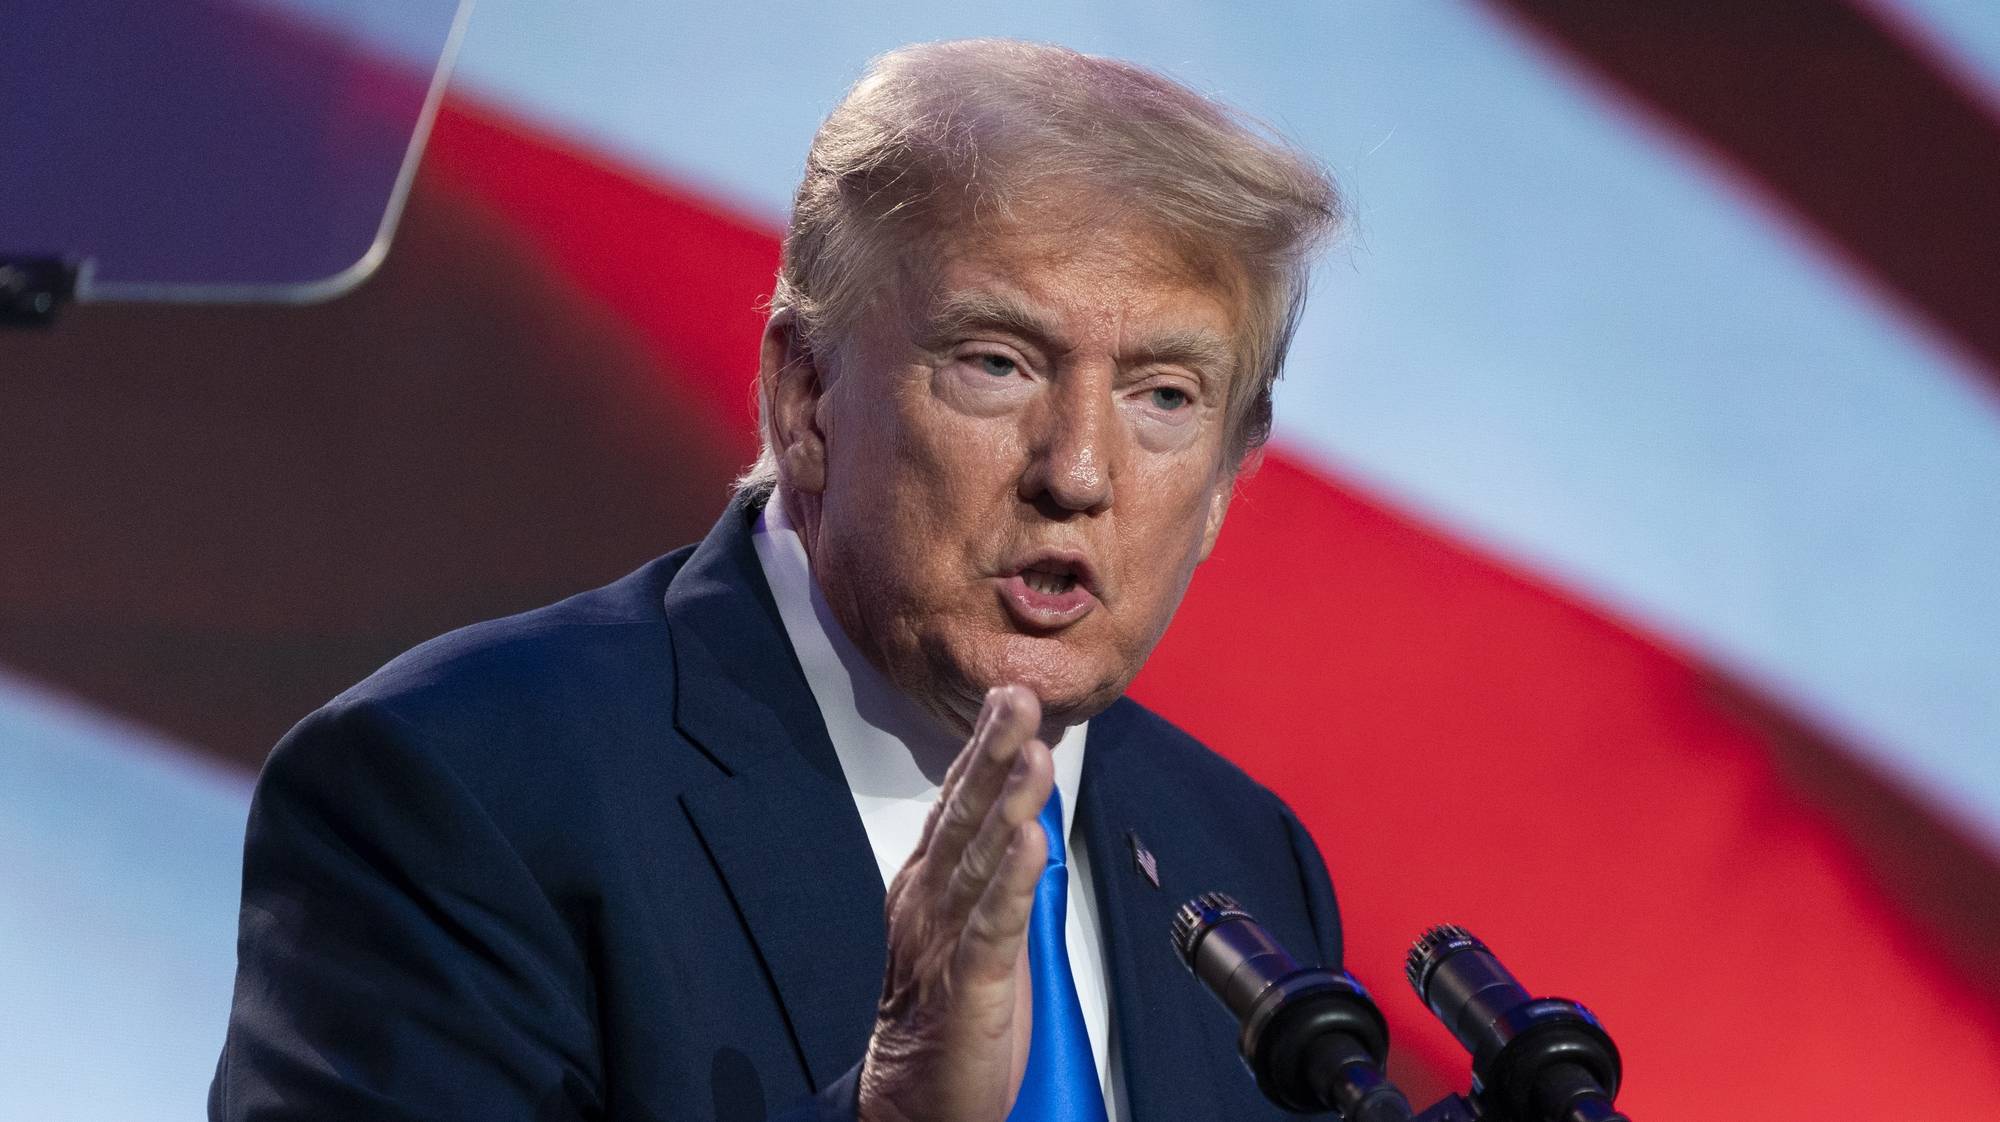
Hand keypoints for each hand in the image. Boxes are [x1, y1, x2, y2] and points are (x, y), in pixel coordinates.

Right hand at [857, 685, 1054, 1121]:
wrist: (911, 1105)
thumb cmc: (944, 1019)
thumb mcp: (966, 929)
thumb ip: (986, 873)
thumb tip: (1017, 816)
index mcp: (926, 887)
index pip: (956, 805)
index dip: (981, 749)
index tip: (1006, 695)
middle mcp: (929, 904)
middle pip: (964, 817)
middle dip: (992, 752)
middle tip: (1017, 695)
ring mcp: (944, 943)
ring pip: (980, 861)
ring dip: (1007, 803)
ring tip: (1032, 751)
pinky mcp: (968, 988)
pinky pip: (991, 928)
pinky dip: (1010, 883)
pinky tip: (1028, 842)